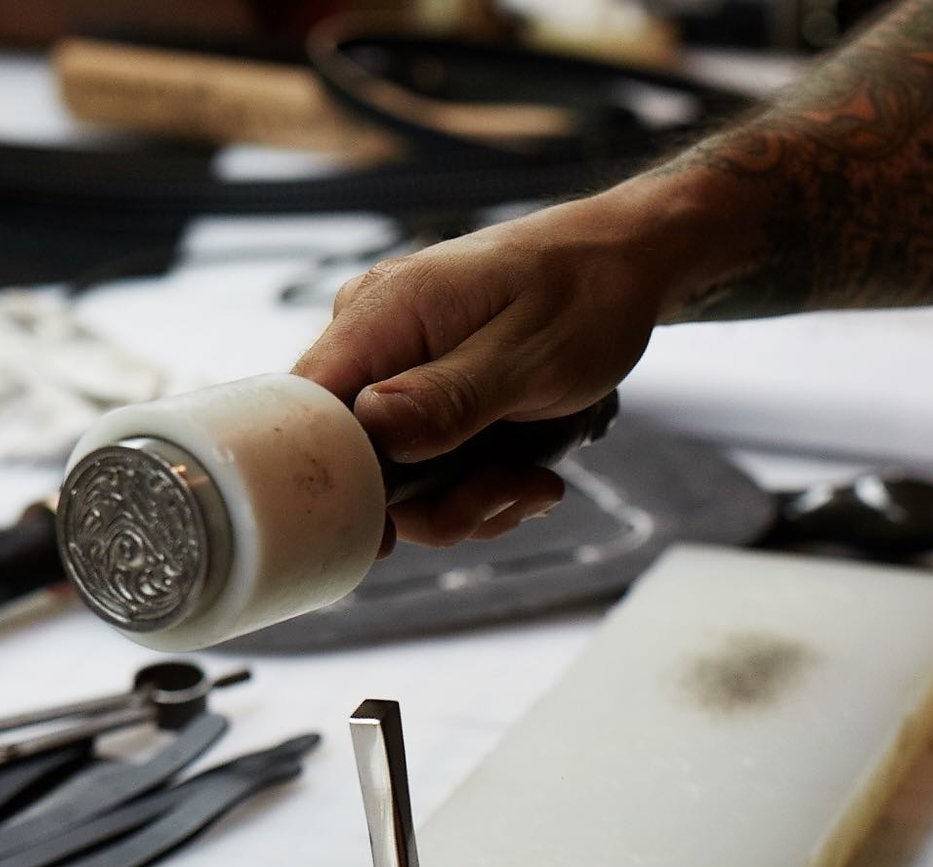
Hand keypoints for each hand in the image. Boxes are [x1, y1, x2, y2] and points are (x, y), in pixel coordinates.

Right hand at [291, 182, 716, 547]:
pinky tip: (527, 470)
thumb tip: (371, 425)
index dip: (337, 482)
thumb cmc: (586, 295)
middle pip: (355, 461)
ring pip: (399, 479)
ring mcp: (395, 367)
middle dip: (437, 501)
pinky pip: (427, 468)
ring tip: (532, 479)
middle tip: (513, 489)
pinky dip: (479, 485)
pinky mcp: (421, 392)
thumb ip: (448, 397)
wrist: (625, 268)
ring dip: (471, 500)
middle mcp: (372, 338)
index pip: (307, 408)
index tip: (396, 531)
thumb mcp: (529, 357)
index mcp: (382, 313)